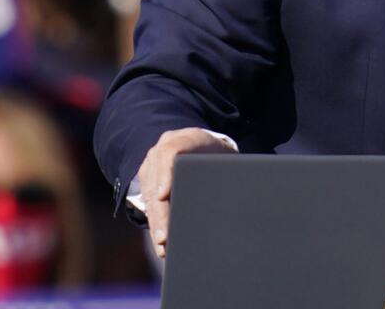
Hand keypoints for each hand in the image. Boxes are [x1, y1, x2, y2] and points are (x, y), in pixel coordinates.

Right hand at [138, 128, 235, 258]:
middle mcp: (164, 147)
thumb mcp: (225, 156)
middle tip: (164, 237)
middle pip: (157, 181)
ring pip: (149, 195)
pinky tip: (160, 241)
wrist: (201, 142)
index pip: (170, 153)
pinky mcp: (147, 176)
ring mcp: (152, 161)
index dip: (166, 174)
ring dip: (156, 222)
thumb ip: (226, 169)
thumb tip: (238, 193)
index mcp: (187, 138)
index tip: (164, 196)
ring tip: (163, 245)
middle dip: (160, 212)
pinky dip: (155, 221)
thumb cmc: (218, 153)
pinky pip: (147, 200)